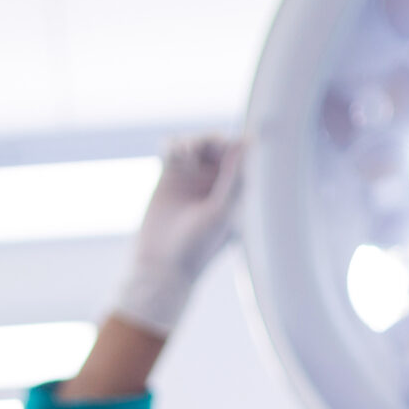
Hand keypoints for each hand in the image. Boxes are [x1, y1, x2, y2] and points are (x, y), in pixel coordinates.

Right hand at [110, 135, 245, 336]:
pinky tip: (175, 154)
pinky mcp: (169, 178)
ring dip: (193, 142)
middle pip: (220, 146)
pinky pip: (174, 149)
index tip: (228, 147)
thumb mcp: (221, 212)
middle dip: (211, 141)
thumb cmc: (198, 247)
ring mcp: (193, 179)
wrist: (161, 266)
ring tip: (183, 153)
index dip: (236, 146)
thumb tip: (246, 144)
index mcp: (237, 192)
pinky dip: (175, 145)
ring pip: (198, 144)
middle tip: (198, 150)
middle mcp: (217, 183)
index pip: (243, 157)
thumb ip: (235, 179)